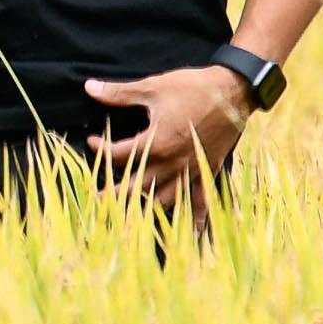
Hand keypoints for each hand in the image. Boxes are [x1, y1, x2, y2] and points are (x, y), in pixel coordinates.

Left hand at [79, 66, 249, 208]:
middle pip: (136, 186)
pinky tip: (194, 236)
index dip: (100, 149)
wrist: (233, 92)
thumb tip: (89, 87)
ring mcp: (192, 171)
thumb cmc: (192, 88)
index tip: (91, 142)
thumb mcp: (152, 88)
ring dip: (146, 208)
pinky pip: (202, 201)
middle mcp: (173, 163)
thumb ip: (119, 93)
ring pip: (165, 200)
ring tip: (129, 217)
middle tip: (95, 201)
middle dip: (114, 194)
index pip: (118, 155)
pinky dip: (197, 219)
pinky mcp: (208, 171)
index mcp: (157, 143)